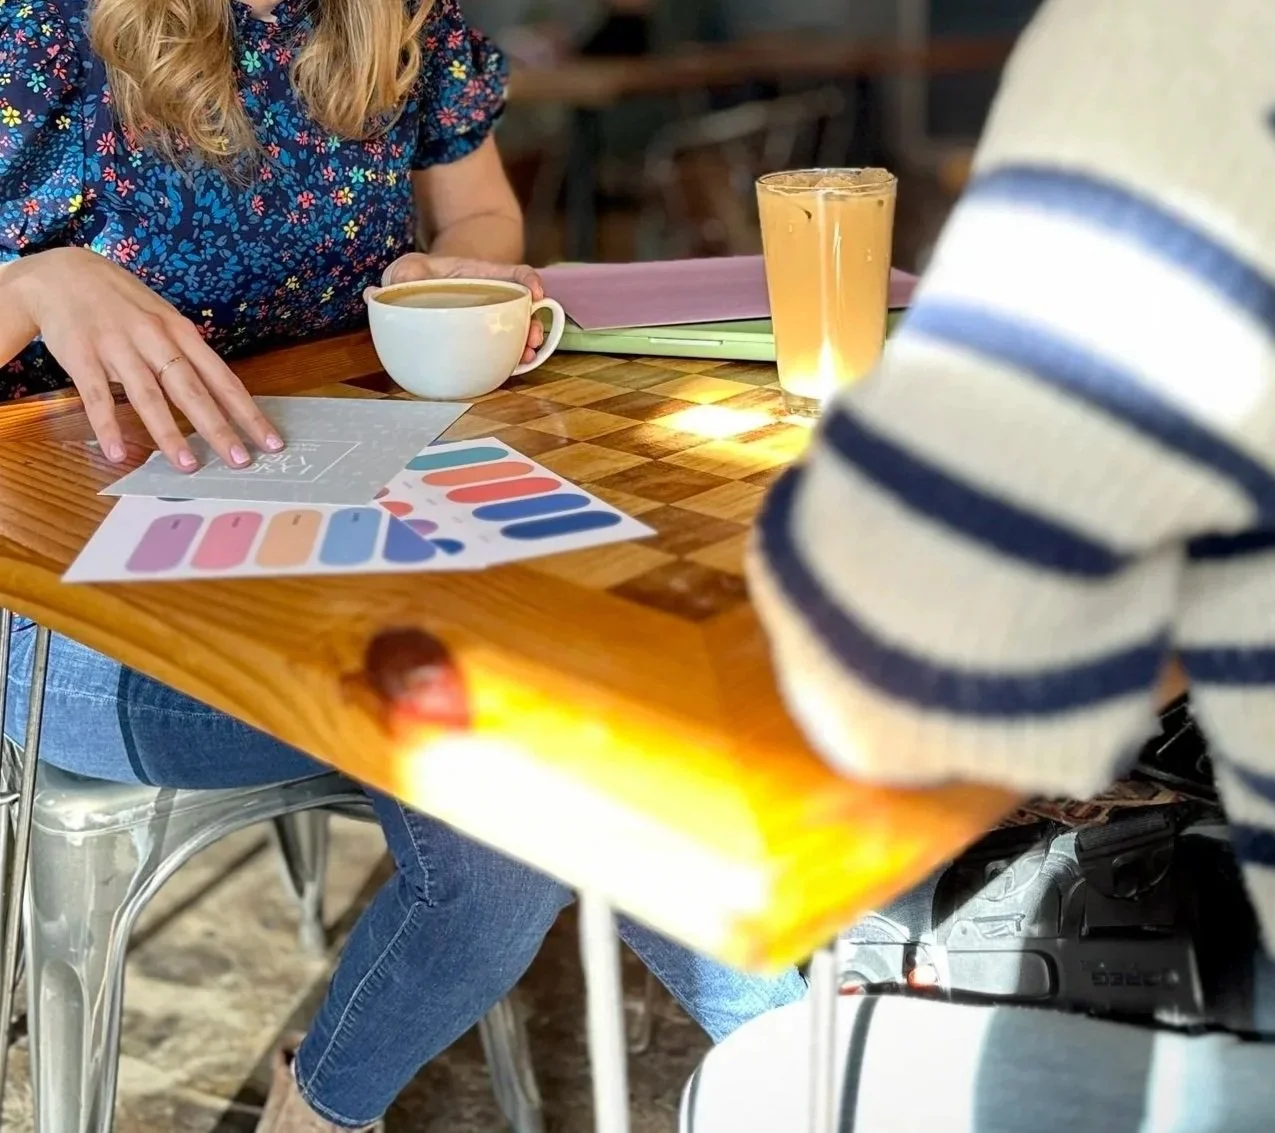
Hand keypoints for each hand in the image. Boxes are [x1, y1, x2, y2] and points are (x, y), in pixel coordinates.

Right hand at [8, 248, 281, 471]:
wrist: (62, 272)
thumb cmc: (123, 301)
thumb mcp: (164, 319)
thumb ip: (188, 354)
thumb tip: (220, 393)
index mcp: (181, 332)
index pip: (222, 378)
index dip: (248, 412)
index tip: (271, 441)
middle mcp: (155, 339)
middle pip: (193, 390)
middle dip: (219, 428)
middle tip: (241, 460)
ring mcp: (118, 348)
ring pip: (149, 396)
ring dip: (169, 433)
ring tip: (188, 465)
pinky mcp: (82, 357)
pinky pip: (97, 397)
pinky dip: (108, 426)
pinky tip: (119, 453)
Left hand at [372, 254, 545, 364]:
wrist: (424, 286)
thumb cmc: (419, 275)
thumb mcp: (409, 269)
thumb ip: (398, 277)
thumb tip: (373, 295)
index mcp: (479, 274)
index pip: (512, 271)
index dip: (527, 279)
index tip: (535, 293)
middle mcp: (493, 296)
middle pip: (523, 306)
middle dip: (533, 322)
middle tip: (533, 338)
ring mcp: (492, 318)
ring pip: (518, 329)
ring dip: (527, 343)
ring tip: (528, 357)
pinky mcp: (486, 337)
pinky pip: (504, 347)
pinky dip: (513, 357)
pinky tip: (515, 367)